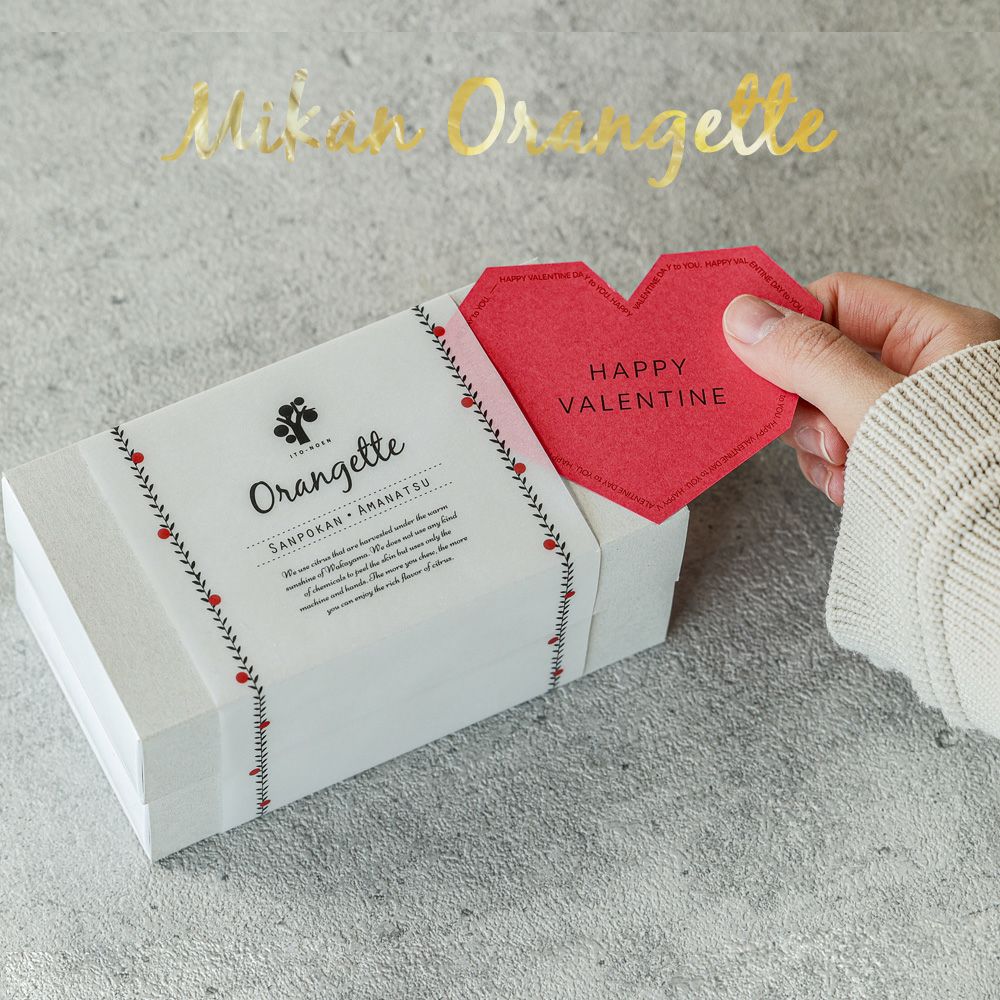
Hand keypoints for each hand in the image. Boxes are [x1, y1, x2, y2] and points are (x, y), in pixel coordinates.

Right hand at [722, 273, 999, 504]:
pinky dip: (831, 469)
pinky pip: (835, 450)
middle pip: (824, 359)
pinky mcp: (890, 459)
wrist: (986, 567)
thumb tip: (746, 317)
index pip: (841, 300)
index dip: (791, 323)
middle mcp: (923, 372)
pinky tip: (851, 486)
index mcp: (939, 335)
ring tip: (845, 464)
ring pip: (822, 409)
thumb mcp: (876, 408)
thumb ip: (810, 359)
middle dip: (806, 400)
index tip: (750, 349)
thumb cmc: (965, 484)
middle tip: (814, 427)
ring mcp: (904, 420)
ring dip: (817, 442)